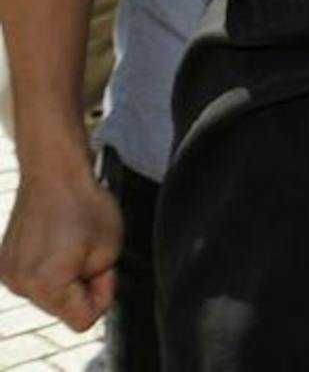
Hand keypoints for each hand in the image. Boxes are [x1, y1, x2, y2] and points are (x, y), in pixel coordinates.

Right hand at [0, 161, 122, 331]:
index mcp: (48, 286)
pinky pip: (33, 279)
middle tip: (88, 252)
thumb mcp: (111, 250)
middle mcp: (20, 286)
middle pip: (62, 309)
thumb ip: (102, 285)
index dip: (102, 296)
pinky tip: (54, 242)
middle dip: (81, 286)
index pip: (82, 321)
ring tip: (71, 244)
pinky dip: (47, 267)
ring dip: (64, 277)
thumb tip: (90, 297)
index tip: (104, 271)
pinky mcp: (3, 263)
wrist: (54, 173)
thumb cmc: (84, 205)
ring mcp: (8, 275)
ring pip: (47, 295)